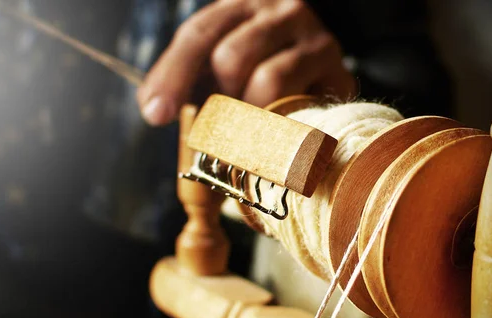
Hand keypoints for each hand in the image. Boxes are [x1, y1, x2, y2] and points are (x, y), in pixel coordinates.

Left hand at [137, 0, 356, 125]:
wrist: (315, 72)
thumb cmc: (255, 71)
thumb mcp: (213, 67)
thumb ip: (183, 79)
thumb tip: (153, 109)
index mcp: (239, 5)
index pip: (199, 34)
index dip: (173, 76)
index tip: (156, 115)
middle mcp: (279, 11)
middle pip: (231, 57)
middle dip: (219, 99)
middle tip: (222, 119)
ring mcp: (313, 38)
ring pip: (267, 81)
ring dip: (248, 116)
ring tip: (250, 125)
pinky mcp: (338, 70)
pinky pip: (300, 103)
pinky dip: (276, 126)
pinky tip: (272, 131)